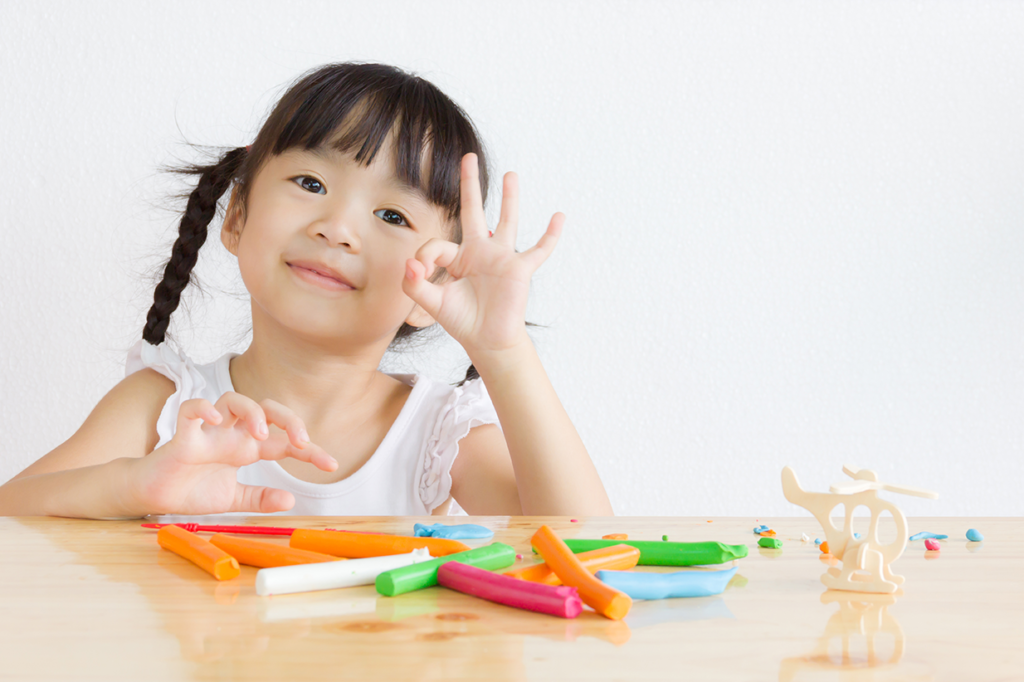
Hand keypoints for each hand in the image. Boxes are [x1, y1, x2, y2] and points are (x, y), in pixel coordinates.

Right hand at [127, 392, 336, 514]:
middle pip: (266, 409)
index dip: (310, 450)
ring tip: (261, 435)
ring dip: (252, 412)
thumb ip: (260, 499)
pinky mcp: (182, 436)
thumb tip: (291, 501)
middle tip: (302, 442)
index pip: (285, 441)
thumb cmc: (189, 490)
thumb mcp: (233, 499)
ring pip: (234, 400)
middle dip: (289, 419)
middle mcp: (231, 435)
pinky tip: (217, 417)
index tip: (331, 464)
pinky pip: (192, 409)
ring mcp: (209, 432)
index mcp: (246, 449)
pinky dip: (205, 408)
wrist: (150, 497)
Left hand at [402, 153, 562, 356]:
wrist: (487, 341)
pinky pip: (539, 250)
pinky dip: (550, 235)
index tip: (419, 274)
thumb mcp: (431, 302)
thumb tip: (409, 263)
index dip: (425, 258)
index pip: (438, 244)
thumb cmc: (462, 321)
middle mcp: (480, 251)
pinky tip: (559, 217)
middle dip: (470, 184)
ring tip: (510, 175)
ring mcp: (502, 258)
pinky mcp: (519, 270)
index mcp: (459, 257)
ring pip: (507, 221)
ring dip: (509, 198)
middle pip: (474, 211)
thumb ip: (414, 284)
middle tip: (468, 157)